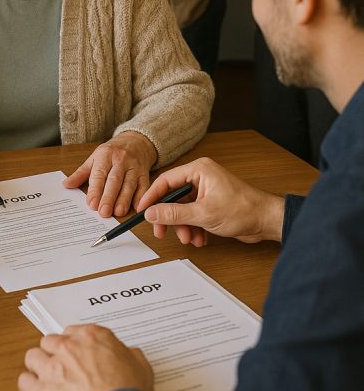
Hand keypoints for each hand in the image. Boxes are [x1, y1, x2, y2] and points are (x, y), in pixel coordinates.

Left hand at [18, 324, 153, 390]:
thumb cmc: (130, 390)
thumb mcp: (139, 365)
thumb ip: (129, 354)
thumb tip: (128, 355)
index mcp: (92, 336)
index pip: (71, 331)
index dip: (73, 344)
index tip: (76, 353)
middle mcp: (70, 347)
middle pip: (49, 341)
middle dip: (53, 353)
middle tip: (61, 365)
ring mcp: (54, 368)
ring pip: (32, 356)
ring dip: (38, 366)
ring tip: (45, 376)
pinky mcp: (44, 389)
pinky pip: (25, 381)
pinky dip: (30, 384)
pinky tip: (37, 389)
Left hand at [63, 132, 156, 217]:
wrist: (135, 141)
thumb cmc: (112, 152)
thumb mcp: (94, 158)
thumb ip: (81, 173)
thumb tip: (66, 185)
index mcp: (105, 155)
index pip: (99, 174)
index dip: (96, 190)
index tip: (91, 204)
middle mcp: (120, 160)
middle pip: (115, 180)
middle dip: (109, 197)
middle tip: (104, 212)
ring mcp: (134, 167)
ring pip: (129, 184)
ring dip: (124, 199)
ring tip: (118, 212)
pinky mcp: (144, 174)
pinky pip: (144, 186)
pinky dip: (141, 198)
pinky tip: (137, 208)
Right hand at [138, 158, 284, 246]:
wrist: (266, 221)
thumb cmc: (243, 209)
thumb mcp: (203, 214)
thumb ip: (174, 213)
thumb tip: (151, 213)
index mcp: (198, 170)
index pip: (166, 180)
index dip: (152, 197)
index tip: (142, 211)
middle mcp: (201, 177)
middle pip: (173, 196)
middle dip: (169, 217)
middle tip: (161, 232)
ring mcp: (206, 191)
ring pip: (183, 209)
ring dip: (184, 226)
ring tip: (190, 238)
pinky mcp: (211, 203)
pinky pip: (193, 215)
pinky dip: (194, 228)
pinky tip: (200, 239)